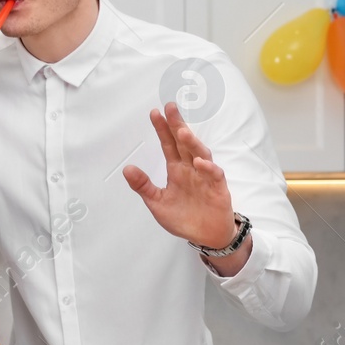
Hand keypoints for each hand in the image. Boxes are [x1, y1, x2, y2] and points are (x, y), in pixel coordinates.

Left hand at [123, 103, 238, 249]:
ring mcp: (205, 177)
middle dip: (177, 125)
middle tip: (170, 108)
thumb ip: (143, 186)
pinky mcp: (218, 188)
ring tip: (182, 131)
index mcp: (177, 170)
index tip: (155, 113)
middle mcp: (191, 169)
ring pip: (200, 154)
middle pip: (184, 143)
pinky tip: (199, 162)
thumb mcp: (157, 202)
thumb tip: (127, 169)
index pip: (168, 145)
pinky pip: (214, 175)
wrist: (206, 236)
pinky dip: (208, 168)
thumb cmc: (184, 217)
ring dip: (192, 143)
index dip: (162, 129)